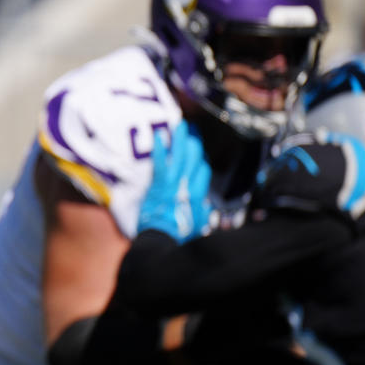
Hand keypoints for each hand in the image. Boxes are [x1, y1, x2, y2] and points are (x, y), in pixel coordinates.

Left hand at [137, 120, 211, 241]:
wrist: (162, 239)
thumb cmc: (178, 236)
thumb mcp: (198, 226)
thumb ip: (203, 213)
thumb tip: (205, 206)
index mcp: (198, 196)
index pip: (203, 171)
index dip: (200, 163)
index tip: (196, 157)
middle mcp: (188, 186)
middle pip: (195, 159)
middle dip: (194, 144)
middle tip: (192, 133)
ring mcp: (173, 183)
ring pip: (180, 156)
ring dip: (180, 139)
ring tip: (181, 125)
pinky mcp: (159, 184)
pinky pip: (160, 162)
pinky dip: (159, 148)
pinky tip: (158, 135)